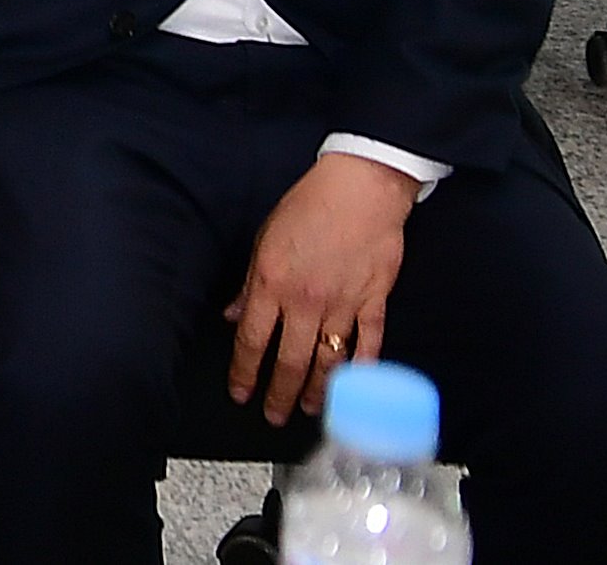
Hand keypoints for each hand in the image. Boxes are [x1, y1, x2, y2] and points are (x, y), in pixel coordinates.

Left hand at [227, 152, 415, 422]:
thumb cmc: (308, 208)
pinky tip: (353, 388)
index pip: (251, 339)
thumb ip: (250, 286)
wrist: (358, 191)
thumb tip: (232, 316)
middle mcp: (305, 300)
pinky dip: (361, 369)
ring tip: (310, 410)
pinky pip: (368, 344)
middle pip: (289, 360)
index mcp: (272, 284)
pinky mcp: (374, 302)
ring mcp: (343, 304)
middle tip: (274, 416)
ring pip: (327, 360)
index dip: (244, 371)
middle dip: (279, 394)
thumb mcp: (264, 241)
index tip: (240, 392)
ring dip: (318, 390)